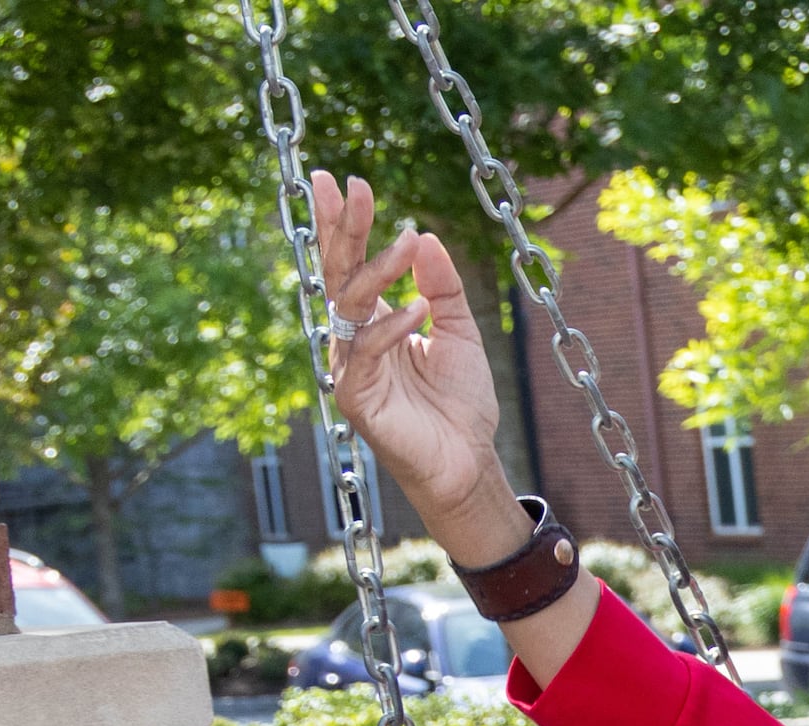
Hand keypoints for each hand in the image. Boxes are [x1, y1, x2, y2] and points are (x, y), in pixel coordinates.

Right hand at [305, 171, 527, 560]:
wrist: (468, 462)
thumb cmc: (459, 404)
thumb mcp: (460, 333)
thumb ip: (443, 288)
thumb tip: (426, 237)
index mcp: (373, 321)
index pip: (351, 263)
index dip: (343, 223)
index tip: (341, 180)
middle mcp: (353, 338)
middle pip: (340, 273)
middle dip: (344, 228)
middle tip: (352, 186)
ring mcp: (350, 367)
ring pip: (351, 305)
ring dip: (378, 270)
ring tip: (406, 241)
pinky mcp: (356, 397)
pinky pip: (367, 351)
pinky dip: (393, 326)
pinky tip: (417, 306)